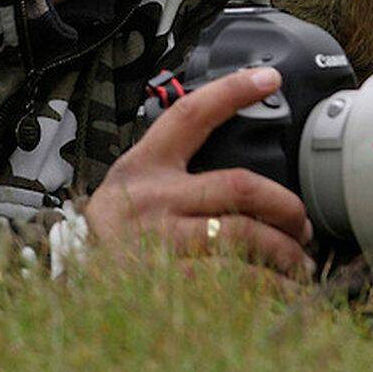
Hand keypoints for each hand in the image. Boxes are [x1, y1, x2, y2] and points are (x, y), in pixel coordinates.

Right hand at [83, 66, 315, 277]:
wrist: (68, 284)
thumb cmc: (118, 231)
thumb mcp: (135, 186)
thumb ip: (181, 170)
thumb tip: (253, 180)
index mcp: (146, 166)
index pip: (190, 115)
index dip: (232, 91)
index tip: (271, 77)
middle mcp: (151, 198)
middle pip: (239, 186)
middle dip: (286, 206)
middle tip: (304, 226)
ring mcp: (156, 242)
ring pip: (241, 236)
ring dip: (284, 253)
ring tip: (299, 265)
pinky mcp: (161, 284)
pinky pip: (229, 283)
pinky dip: (264, 289)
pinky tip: (279, 294)